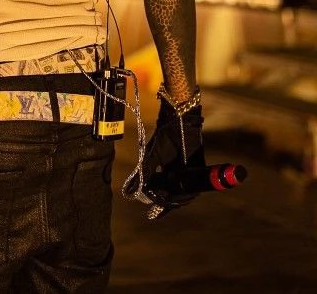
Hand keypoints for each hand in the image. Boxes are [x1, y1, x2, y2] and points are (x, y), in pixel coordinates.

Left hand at [125, 99, 204, 219]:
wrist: (180, 112)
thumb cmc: (170, 134)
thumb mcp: (155, 154)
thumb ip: (144, 172)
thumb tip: (131, 191)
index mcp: (192, 178)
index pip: (177, 200)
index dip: (163, 206)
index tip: (151, 214)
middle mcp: (194, 176)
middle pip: (177, 195)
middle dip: (161, 198)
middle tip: (148, 204)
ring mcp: (191, 169)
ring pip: (175, 187)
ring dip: (162, 190)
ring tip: (148, 192)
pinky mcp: (186, 162)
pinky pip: (175, 178)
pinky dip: (164, 180)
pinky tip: (154, 179)